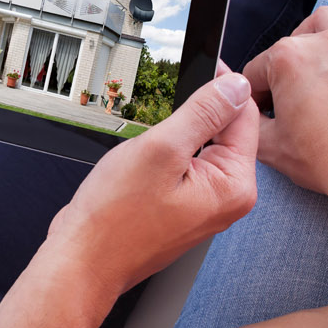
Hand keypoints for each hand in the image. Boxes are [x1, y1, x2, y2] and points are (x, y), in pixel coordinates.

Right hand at [48, 71, 258, 294]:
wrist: (83, 259)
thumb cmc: (114, 218)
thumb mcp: (160, 149)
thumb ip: (203, 112)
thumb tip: (234, 85)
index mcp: (234, 185)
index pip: (243, 116)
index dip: (221, 86)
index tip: (199, 68)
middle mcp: (228, 198)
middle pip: (224, 132)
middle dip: (194, 116)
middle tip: (159, 123)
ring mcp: (205, 205)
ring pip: (200, 148)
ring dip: (175, 138)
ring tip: (145, 153)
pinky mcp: (183, 208)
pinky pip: (183, 167)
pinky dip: (165, 157)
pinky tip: (141, 169)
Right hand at [244, 0, 327, 199]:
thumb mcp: (269, 146)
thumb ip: (246, 118)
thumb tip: (240, 109)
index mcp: (286, 60)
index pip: (256, 70)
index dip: (254, 95)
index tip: (263, 111)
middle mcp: (322, 42)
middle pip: (290, 46)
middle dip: (283, 70)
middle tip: (289, 100)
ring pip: (326, 22)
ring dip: (311, 36)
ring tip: (309, 58)